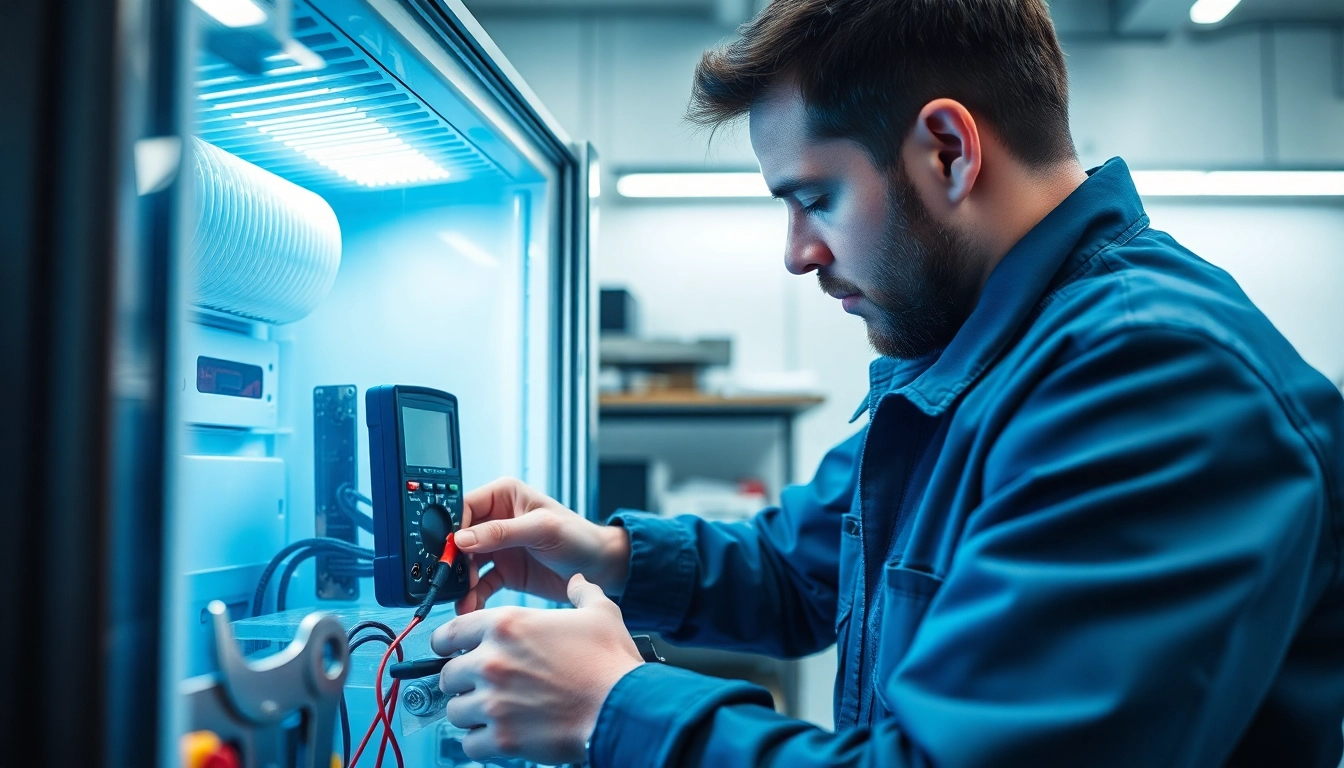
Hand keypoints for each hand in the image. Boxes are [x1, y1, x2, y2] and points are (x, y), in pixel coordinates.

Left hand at [432, 574, 642, 763]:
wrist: (623, 708)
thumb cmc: (610, 663)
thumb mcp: (600, 612)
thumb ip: (582, 592)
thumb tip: (578, 581)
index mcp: (507, 625)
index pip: (450, 632)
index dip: (447, 643)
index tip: (449, 651)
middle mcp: (492, 661)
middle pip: (448, 674)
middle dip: (462, 681)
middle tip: (479, 686)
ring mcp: (494, 701)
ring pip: (455, 710)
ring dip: (470, 712)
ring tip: (490, 712)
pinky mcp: (502, 737)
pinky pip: (469, 743)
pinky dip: (479, 742)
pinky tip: (496, 736)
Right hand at [453, 477, 630, 612]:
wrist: (601, 569)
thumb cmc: (579, 537)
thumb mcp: (541, 529)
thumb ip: (501, 532)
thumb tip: (462, 539)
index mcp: (504, 496)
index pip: (465, 507)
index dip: (453, 529)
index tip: (449, 551)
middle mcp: (496, 519)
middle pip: (461, 538)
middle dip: (454, 560)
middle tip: (451, 579)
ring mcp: (498, 547)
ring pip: (467, 563)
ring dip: (462, 582)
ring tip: (462, 599)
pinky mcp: (503, 572)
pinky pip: (480, 584)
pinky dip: (473, 596)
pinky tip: (471, 607)